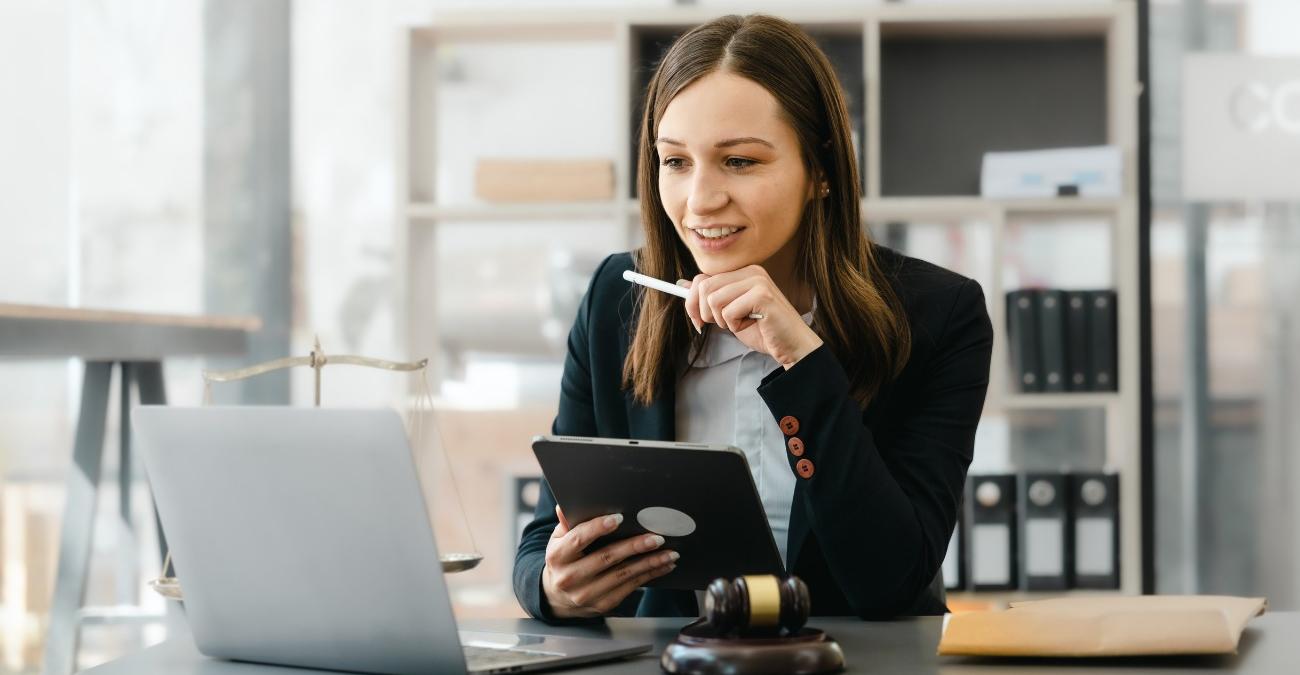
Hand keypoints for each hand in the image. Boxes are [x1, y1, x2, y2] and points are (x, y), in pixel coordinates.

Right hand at [541, 506, 678, 617]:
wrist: (557, 597)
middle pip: (606, 558)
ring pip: (623, 575)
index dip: (598, 528)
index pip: (578, 539)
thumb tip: (565, 505)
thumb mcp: (558, 541)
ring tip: (669, 553)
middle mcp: (570, 577)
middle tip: (657, 538)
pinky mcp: (602, 604)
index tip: (619, 518)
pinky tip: (663, 566)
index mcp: (558, 556)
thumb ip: (567, 524)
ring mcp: (586, 594)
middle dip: (634, 547)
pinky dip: (650, 575)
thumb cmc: (563, 560)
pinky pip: (630, 587)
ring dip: (650, 563)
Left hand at [679, 266, 823, 368]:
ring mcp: (758, 281)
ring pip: (713, 300)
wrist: (792, 346)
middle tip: (721, 326)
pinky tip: (752, 325)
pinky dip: (735, 325)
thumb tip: (682, 285)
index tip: (697, 320)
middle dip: (704, 313)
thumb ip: (710, 298)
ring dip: (722, 320)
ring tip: (741, 323)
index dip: (693, 302)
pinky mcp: (762, 295)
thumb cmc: (763, 331)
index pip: (703, 279)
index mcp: (743, 272)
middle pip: (704, 287)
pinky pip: (728, 312)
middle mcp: (751, 271)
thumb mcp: (730, 313)